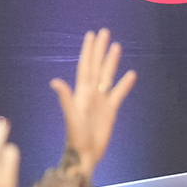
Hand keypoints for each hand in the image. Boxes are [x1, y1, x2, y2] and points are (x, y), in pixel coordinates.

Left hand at [49, 29, 135, 174]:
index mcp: (82, 92)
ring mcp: (101, 100)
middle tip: (105, 32)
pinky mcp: (110, 110)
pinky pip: (119, 93)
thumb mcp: (71, 117)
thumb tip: (55, 81)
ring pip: (107, 76)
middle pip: (97, 66)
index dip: (89, 51)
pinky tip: (131, 74)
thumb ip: (65, 98)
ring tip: (117, 46)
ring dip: (112, 62)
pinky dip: (125, 84)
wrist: (85, 153)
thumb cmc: (76, 137)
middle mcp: (91, 92)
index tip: (92, 36)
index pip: (86, 66)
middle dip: (100, 49)